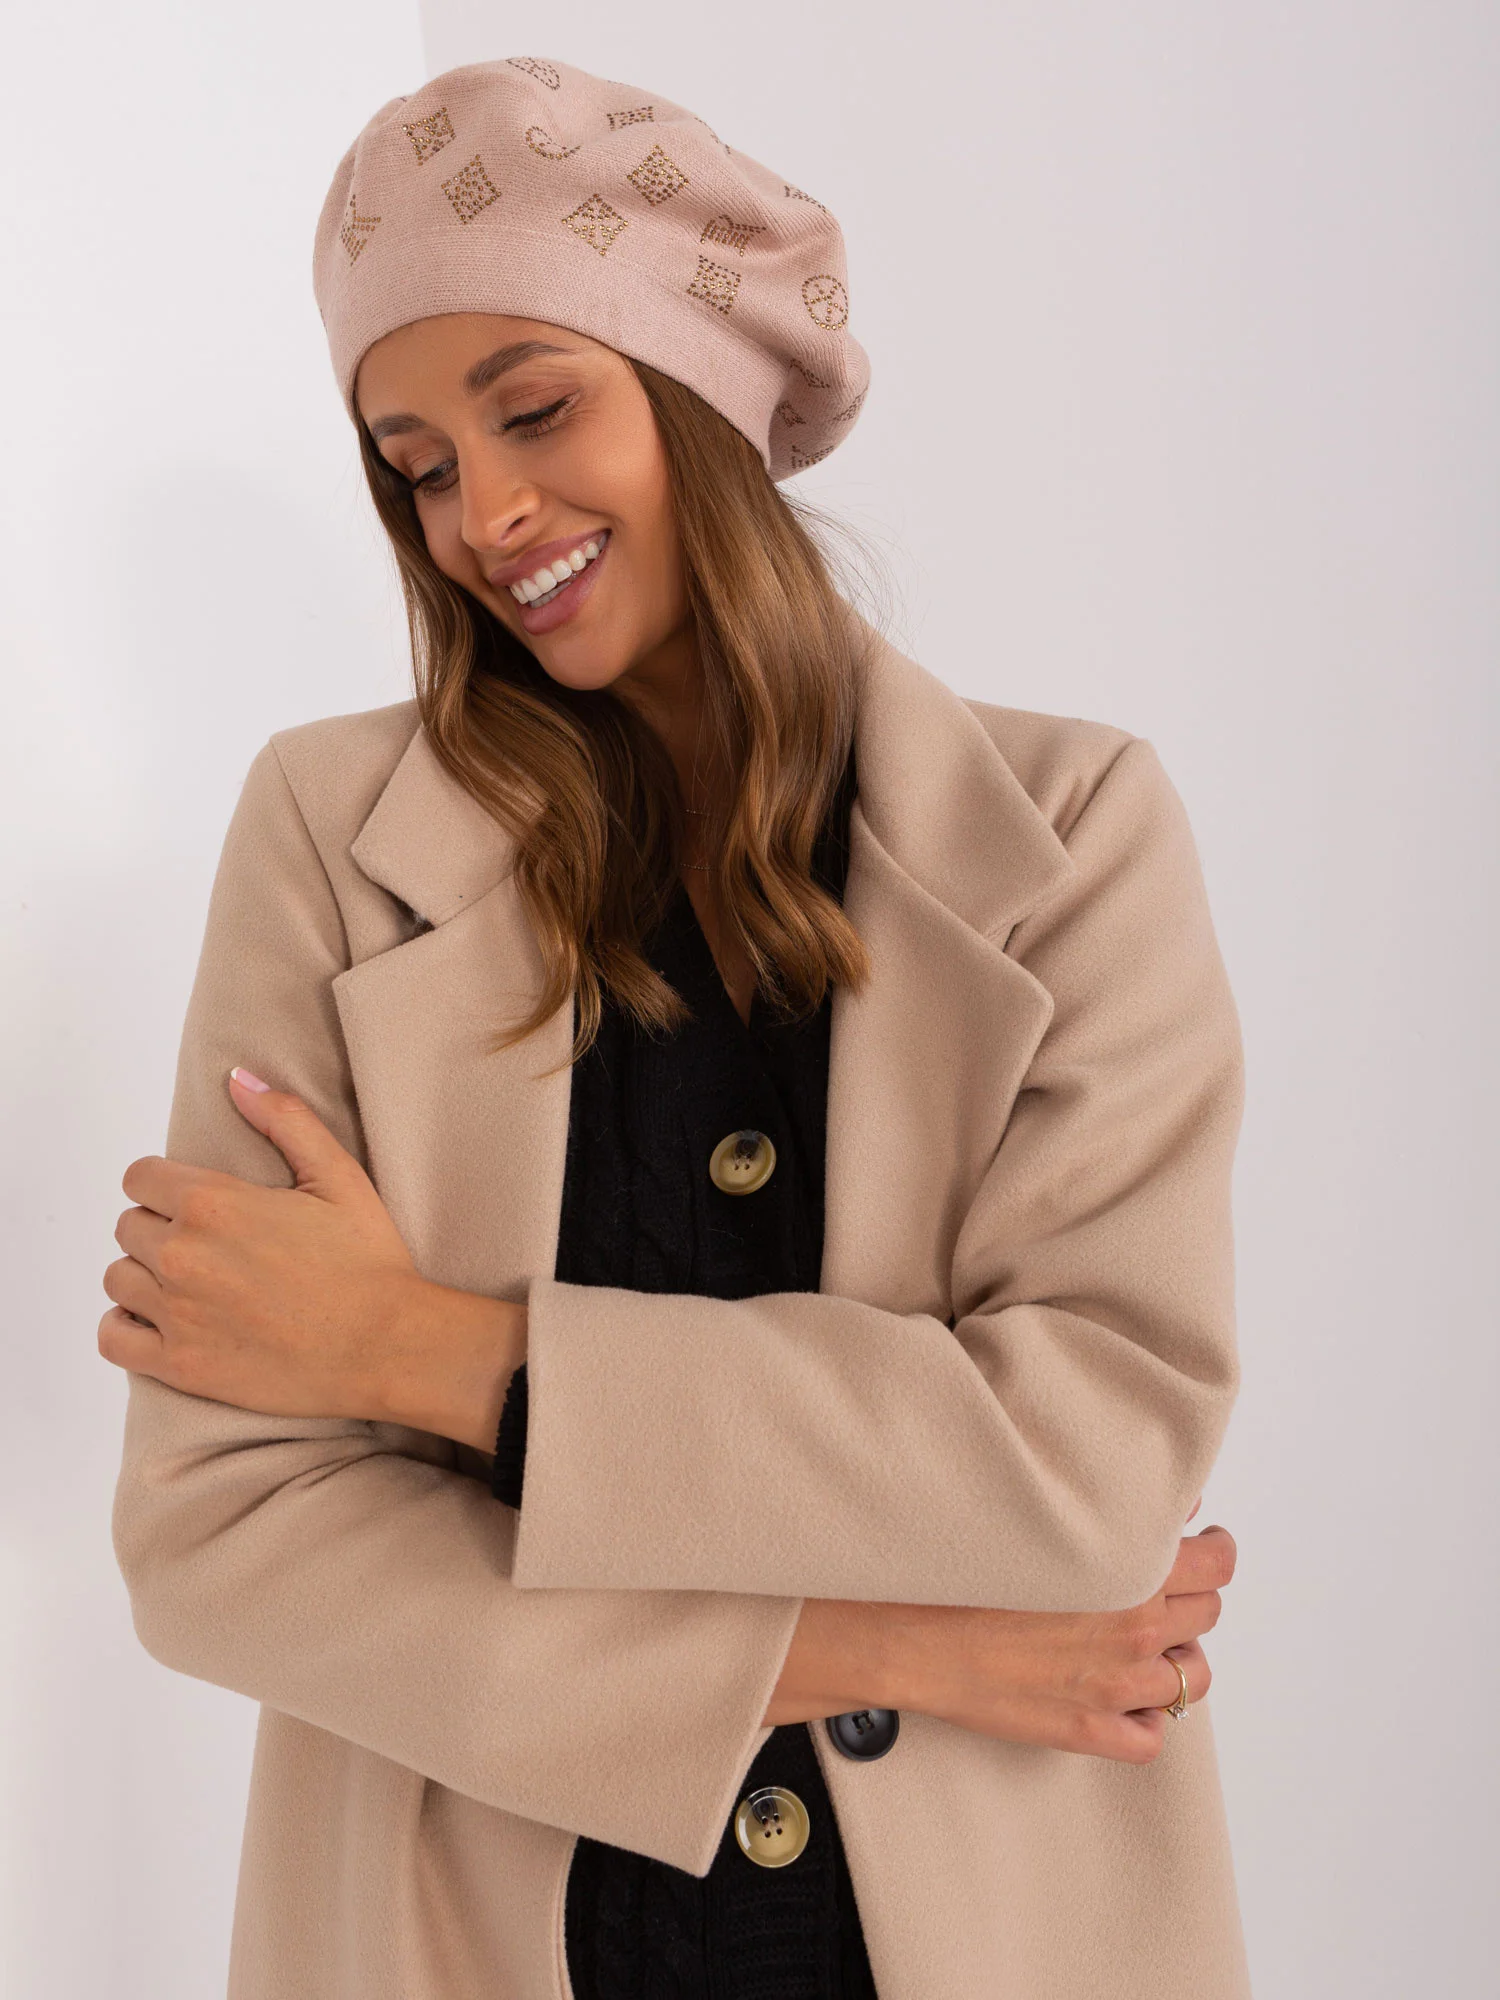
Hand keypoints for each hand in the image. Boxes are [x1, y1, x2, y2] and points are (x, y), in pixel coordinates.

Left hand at [97, 1068, 524, 1448]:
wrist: (387, 1347)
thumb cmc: (369, 1263)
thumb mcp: (338, 1177)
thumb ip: (285, 1120)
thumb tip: (238, 1078)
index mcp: (213, 1203)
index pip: (139, 1177)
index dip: (165, 1185)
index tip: (193, 1201)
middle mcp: (182, 1255)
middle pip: (128, 1225)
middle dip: (161, 1229)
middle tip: (207, 1246)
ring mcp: (176, 1313)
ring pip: (118, 1278)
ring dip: (145, 1276)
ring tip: (189, 1284)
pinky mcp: (179, 1364)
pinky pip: (112, 1337)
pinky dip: (126, 1327)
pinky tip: (160, 1321)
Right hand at [766, 1523, 1234, 1763]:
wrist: (907, 1632)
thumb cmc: (962, 1571)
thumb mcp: (1040, 1515)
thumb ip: (1112, 1507)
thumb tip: (1156, 1497)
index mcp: (1133, 1572)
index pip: (1218, 1563)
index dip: (1212, 1550)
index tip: (1202, 1545)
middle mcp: (1136, 1630)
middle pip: (1208, 1614)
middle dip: (1190, 1598)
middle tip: (1160, 1586)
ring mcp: (1116, 1687)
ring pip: (1192, 1679)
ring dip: (1174, 1658)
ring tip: (1140, 1641)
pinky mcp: (1089, 1730)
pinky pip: (1150, 1738)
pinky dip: (1143, 1719)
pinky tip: (1118, 1694)